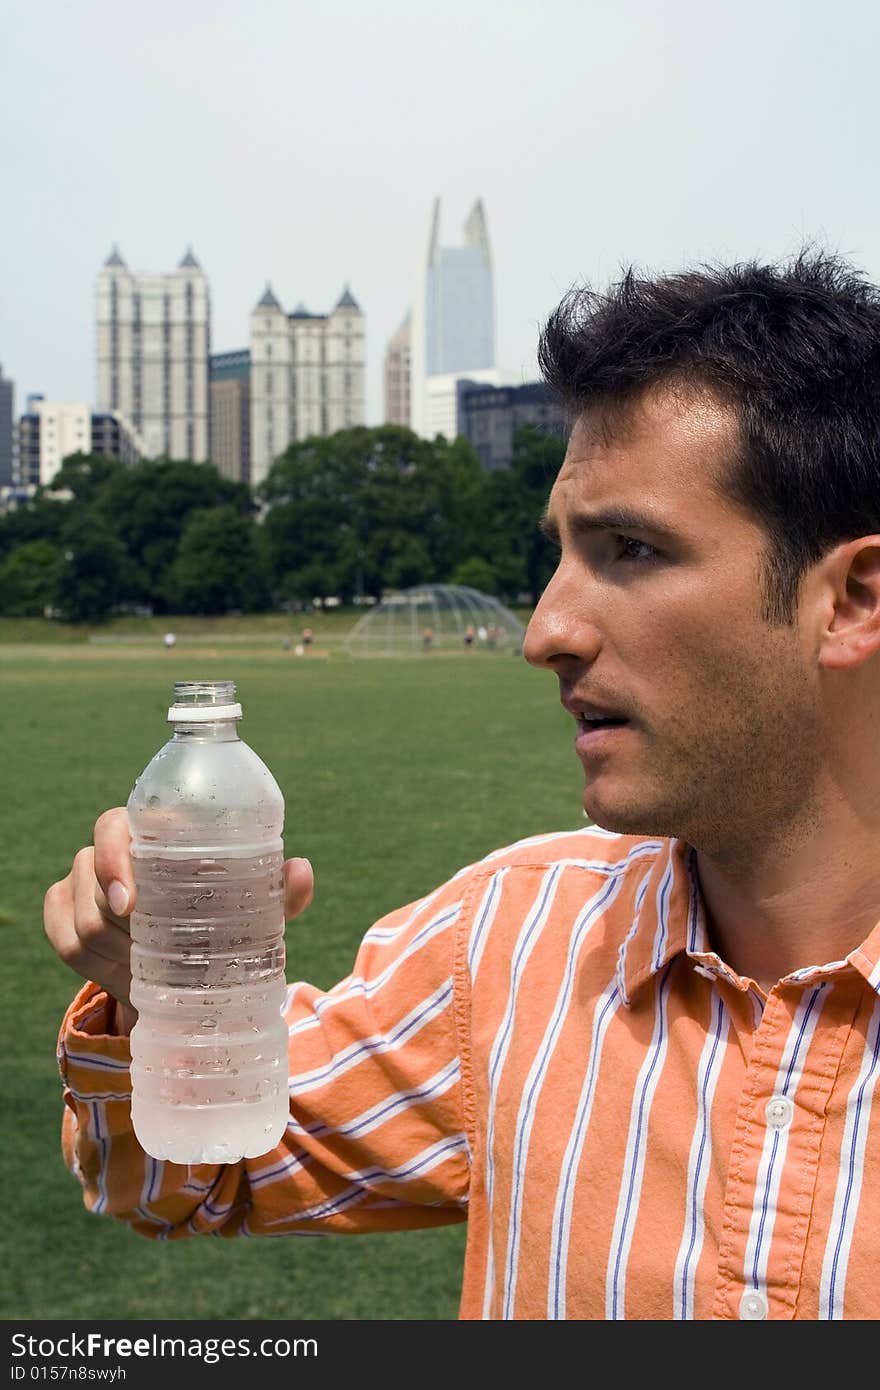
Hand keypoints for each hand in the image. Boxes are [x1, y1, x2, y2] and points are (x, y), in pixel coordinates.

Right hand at [43, 806, 314, 1036]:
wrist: (187, 964)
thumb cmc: (222, 918)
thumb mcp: (254, 912)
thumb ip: (280, 893)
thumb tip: (299, 870)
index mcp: (148, 833)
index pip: (112, 826)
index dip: (113, 859)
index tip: (131, 902)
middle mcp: (107, 851)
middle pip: (88, 875)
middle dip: (114, 922)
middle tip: (144, 952)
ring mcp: (80, 882)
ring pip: (78, 918)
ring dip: (110, 952)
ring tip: (145, 970)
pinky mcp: (63, 914)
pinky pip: (62, 941)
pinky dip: (92, 967)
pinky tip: (122, 977)